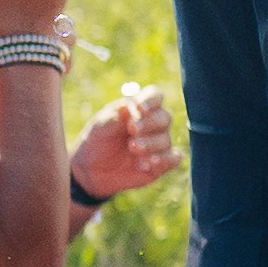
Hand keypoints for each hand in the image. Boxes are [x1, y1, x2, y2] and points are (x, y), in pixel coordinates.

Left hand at [70, 79, 177, 200]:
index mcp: (139, 108)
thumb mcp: (99, 127)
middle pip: (165, 117)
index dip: (151, 100)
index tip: (139, 108)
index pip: (155, 96)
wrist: (92, 170)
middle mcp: (152, 124)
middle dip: (149, 123)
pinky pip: (174, 158)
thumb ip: (114, 116)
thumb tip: (129, 106)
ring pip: (166, 139)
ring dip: (150, 143)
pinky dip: (164, 159)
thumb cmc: (97, 142)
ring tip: (133, 149)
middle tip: (132, 130)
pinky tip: (147, 163)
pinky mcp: (161, 163)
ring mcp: (158, 144)